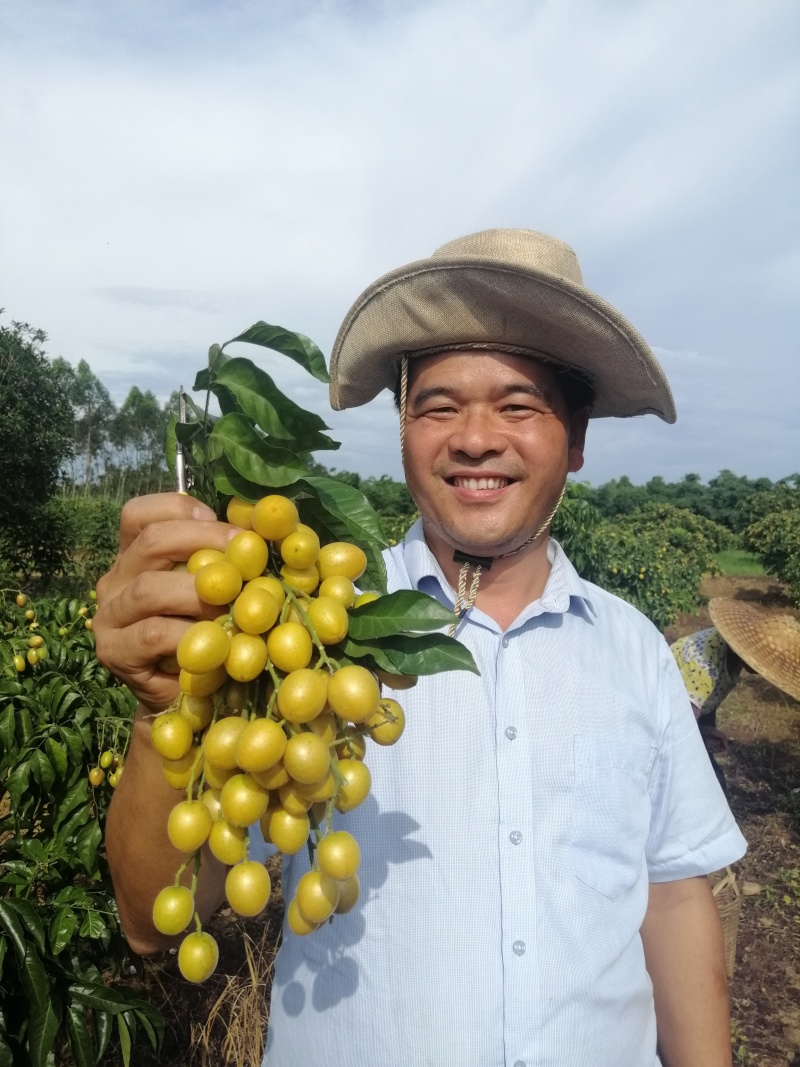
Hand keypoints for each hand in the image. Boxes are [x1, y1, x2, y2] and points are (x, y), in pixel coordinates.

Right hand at [94, 493, 237, 710]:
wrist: (185, 699)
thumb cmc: (206, 635)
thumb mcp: (212, 592)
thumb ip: (222, 562)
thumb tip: (258, 533)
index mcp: (134, 557)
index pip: (139, 515)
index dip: (180, 508)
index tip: (219, 520)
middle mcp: (115, 580)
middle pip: (150, 542)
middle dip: (204, 541)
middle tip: (245, 557)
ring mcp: (108, 616)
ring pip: (149, 588)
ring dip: (200, 592)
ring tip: (235, 603)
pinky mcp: (114, 651)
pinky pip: (152, 633)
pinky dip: (190, 633)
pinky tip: (217, 640)